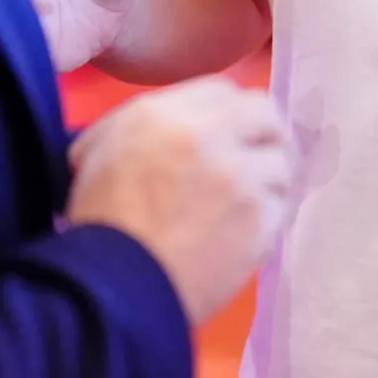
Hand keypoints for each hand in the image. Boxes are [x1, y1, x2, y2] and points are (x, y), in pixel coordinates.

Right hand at [65, 76, 290, 323]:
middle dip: (265, 135)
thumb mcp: (100, 153)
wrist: (114, 287)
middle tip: (257, 159)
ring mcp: (241, 178)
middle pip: (265, 114)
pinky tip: (241, 238)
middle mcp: (210, 135)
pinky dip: (265, 223)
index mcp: (164, 114)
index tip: (231, 133)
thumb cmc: (97, 223)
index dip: (230, 113)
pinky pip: (278, 211)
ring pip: (280, 165)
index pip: (223, 90)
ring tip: (246, 207)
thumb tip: (173, 123)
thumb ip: (141, 126)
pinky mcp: (260, 221)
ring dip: (267, 184)